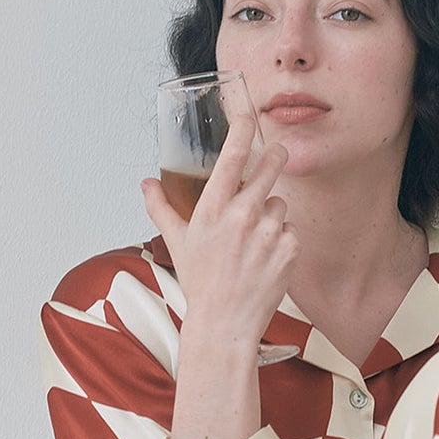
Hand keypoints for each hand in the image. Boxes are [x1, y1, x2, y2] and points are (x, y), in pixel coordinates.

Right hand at [141, 112, 298, 349]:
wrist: (225, 324)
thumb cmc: (201, 284)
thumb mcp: (176, 241)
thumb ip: (161, 207)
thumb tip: (147, 183)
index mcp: (213, 208)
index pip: (232, 155)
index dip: (243, 128)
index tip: (249, 115)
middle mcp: (243, 215)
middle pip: (272, 165)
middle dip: (276, 157)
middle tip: (275, 157)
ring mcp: (269, 233)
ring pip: (280, 204)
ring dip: (271, 215)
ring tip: (253, 242)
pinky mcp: (289, 250)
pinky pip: (290, 231)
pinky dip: (281, 241)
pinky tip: (265, 260)